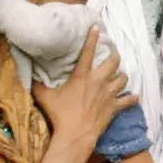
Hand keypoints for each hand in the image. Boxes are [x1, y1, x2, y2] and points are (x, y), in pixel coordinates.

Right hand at [32, 27, 137, 151]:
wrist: (75, 135)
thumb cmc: (59, 115)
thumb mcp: (44, 97)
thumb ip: (38, 84)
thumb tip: (28, 75)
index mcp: (82, 76)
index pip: (88, 52)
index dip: (92, 38)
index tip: (97, 28)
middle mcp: (98, 81)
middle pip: (113, 62)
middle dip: (114, 56)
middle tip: (112, 56)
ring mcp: (109, 94)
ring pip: (123, 78)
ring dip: (122, 76)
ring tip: (119, 76)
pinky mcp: (114, 107)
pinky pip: (128, 100)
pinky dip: (132, 98)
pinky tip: (134, 97)